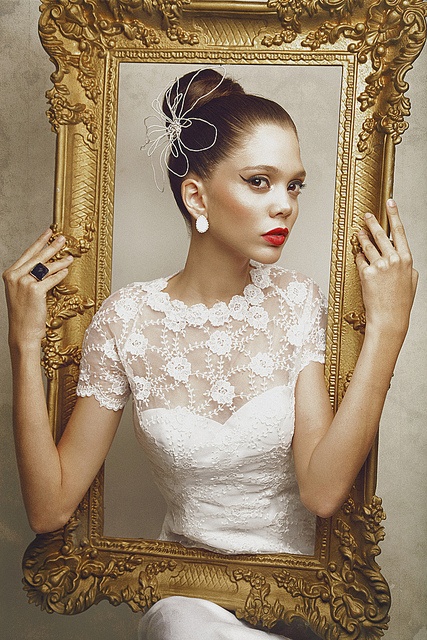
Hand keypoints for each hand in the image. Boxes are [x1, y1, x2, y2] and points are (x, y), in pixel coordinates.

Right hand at [3, 229, 73, 348]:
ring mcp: (24, 283)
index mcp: (10, 274)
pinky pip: (51, 279)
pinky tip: (66, 271)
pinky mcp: (35, 291)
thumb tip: (46, 266)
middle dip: (52, 245)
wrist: (22, 331)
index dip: (39, 241)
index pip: (28, 253)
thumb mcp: (22, 292)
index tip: (48, 232)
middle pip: (37, 257)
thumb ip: (29, 277)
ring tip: (70, 256)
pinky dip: (60, 275)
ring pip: (46, 267)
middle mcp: (15, 276)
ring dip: (60, 261)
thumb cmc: (24, 313)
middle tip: (62, 238)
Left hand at [356, 199, 417, 338]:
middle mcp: (393, 260)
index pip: (399, 231)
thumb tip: (402, 256)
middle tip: (366, 215)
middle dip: (372, 222)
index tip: (389, 202)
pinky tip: (359, 256)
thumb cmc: (401, 302)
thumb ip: (406, 266)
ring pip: (367, 246)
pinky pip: (360, 260)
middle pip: (380, 235)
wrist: (389, 318)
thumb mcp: (411, 281)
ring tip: (358, 232)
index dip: (394, 214)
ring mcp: (379, 266)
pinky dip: (359, 257)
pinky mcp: (366, 273)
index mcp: (406, 259)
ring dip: (362, 237)